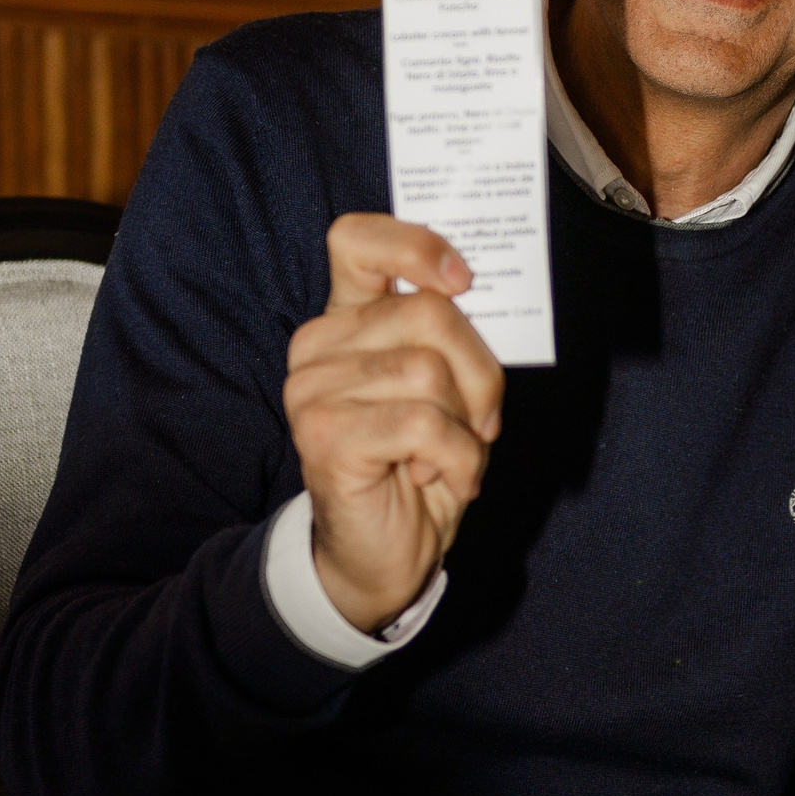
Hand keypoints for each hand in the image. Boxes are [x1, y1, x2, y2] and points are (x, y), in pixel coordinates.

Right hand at [284, 214, 505, 631]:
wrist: (388, 554)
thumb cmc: (423, 462)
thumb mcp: (449, 389)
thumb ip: (452, 338)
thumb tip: (477, 298)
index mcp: (347, 320)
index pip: (357, 240)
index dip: (414, 245)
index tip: (463, 280)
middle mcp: (318, 346)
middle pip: (431, 314)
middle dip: (482, 372)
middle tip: (480, 421)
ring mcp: (312, 390)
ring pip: (431, 371)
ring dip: (468, 426)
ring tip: (451, 456)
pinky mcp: (324, 435)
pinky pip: (424, 424)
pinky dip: (456, 458)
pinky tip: (435, 477)